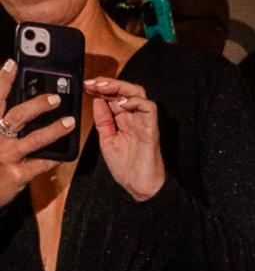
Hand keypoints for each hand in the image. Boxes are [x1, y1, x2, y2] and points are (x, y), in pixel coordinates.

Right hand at [0, 62, 75, 205]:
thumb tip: (9, 105)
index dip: (2, 79)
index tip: (12, 64)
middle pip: (18, 115)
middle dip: (37, 104)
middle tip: (55, 97)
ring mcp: (7, 156)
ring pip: (34, 139)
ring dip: (54, 129)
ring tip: (70, 121)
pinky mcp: (17, 174)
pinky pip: (41, 164)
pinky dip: (55, 158)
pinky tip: (67, 154)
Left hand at [87, 77, 163, 199]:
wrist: (139, 188)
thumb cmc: (126, 169)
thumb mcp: (106, 141)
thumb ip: (102, 121)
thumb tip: (97, 101)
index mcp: (122, 120)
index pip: (112, 95)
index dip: (99, 88)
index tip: (86, 86)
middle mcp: (133, 118)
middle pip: (125, 89)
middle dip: (107, 83)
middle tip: (92, 83)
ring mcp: (143, 122)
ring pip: (137, 92)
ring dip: (120, 87)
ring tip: (104, 89)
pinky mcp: (151, 128)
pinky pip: (148, 107)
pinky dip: (134, 101)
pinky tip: (121, 104)